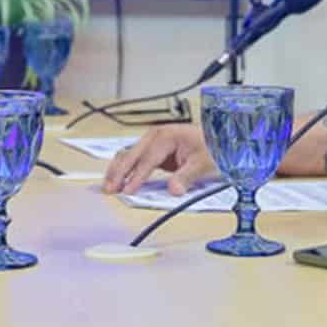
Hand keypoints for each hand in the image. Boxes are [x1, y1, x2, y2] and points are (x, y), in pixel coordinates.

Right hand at [101, 125, 217, 194]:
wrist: (218, 139)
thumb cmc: (211, 148)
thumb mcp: (203, 163)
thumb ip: (186, 177)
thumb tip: (173, 190)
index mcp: (166, 136)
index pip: (147, 159)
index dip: (137, 176)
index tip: (128, 190)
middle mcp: (155, 136)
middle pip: (131, 154)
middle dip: (119, 173)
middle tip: (110, 189)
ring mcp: (152, 142)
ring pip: (127, 154)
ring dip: (117, 170)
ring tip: (107, 186)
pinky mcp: (152, 150)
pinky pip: (133, 158)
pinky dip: (123, 169)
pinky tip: (116, 180)